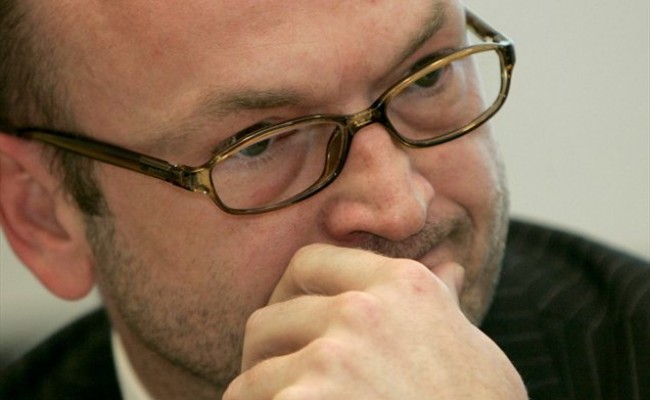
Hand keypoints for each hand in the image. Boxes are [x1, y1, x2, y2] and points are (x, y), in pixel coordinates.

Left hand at [223, 244, 526, 398]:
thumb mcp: (470, 344)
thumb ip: (445, 302)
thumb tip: (451, 270)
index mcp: (401, 284)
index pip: (310, 261)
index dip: (291, 291)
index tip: (293, 324)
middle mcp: (362, 309)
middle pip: (271, 316)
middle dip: (267, 351)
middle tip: (277, 377)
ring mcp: (333, 356)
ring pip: (255, 368)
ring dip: (259, 394)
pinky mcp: (305, 399)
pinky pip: (248, 399)